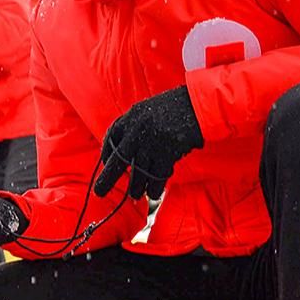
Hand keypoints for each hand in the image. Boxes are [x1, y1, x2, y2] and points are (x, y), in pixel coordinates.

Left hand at [93, 86, 204, 200]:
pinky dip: (154, 188)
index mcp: (130, 117)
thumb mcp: (148, 109)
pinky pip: (156, 177)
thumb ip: (135, 125)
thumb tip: (125, 149)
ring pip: (138, 173)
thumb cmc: (176, 106)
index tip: (106, 164)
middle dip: (107, 179)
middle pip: (118, 160)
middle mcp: (136, 130)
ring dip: (135, 187)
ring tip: (134, 196)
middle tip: (99, 192)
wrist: (200, 104)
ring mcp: (151, 142)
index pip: (111, 139)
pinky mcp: (166, 153)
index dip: (107, 154)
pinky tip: (153, 194)